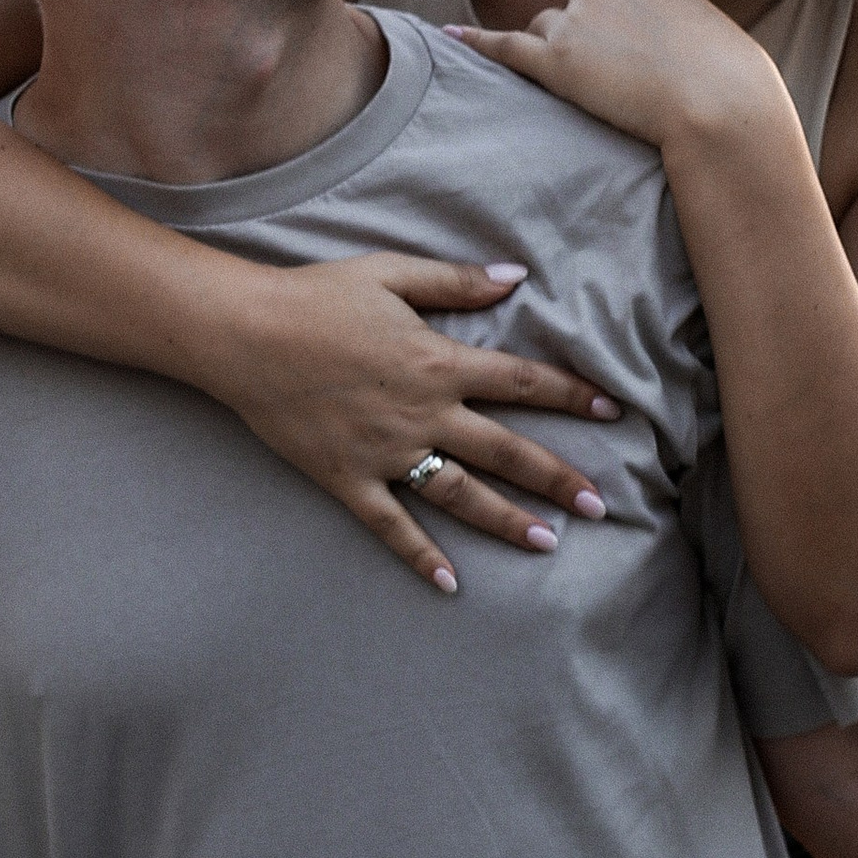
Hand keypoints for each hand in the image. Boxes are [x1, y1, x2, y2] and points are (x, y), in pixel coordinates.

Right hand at [226, 253, 617, 595]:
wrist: (245, 335)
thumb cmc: (318, 297)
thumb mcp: (391, 274)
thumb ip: (457, 281)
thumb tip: (516, 276)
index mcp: (439, 361)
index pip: (521, 381)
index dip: (570, 393)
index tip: (612, 409)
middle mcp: (423, 414)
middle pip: (505, 450)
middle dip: (557, 478)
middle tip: (599, 506)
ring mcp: (386, 452)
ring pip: (460, 494)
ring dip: (507, 521)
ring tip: (548, 543)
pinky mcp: (348, 479)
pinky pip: (391, 526)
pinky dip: (421, 556)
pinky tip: (450, 584)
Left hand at [446, 0, 782, 155]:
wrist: (722, 106)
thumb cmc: (726, 77)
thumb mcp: (702, 28)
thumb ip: (667, 22)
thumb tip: (656, 41)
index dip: (615, 36)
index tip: (641, 63)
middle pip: (570, 17)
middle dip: (588, 49)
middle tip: (630, 89)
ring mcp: (573, 20)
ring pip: (545, 38)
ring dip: (561, 63)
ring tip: (603, 96)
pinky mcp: (554, 61)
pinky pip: (504, 47)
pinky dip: (476, 42)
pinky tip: (449, 36)